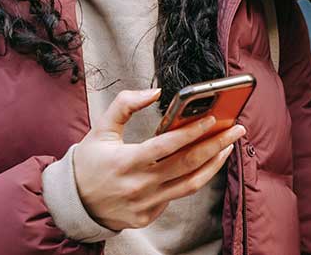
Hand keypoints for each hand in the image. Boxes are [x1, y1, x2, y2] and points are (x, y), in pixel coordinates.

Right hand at [72, 88, 245, 230]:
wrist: (73, 204)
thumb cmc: (89, 163)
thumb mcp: (101, 129)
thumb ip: (125, 105)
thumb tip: (154, 92)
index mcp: (127, 161)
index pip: (167, 146)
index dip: (192, 132)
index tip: (213, 119)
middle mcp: (139, 185)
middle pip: (188, 164)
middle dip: (217, 144)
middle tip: (237, 129)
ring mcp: (146, 204)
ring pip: (191, 184)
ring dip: (214, 164)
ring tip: (228, 146)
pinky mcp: (148, 217)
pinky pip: (177, 196)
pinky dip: (192, 178)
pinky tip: (203, 163)